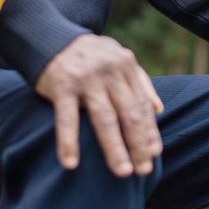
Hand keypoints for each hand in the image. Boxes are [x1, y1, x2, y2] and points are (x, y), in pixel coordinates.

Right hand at [34, 33, 163, 176]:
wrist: (49, 36)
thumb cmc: (88, 54)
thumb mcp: (118, 58)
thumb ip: (140, 81)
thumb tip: (159, 109)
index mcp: (126, 66)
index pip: (141, 104)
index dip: (150, 130)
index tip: (155, 153)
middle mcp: (110, 72)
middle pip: (129, 113)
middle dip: (139, 144)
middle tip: (144, 169)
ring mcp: (86, 79)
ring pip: (105, 119)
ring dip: (115, 148)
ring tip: (123, 172)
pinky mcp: (62, 86)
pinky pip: (67, 119)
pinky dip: (68, 142)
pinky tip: (71, 163)